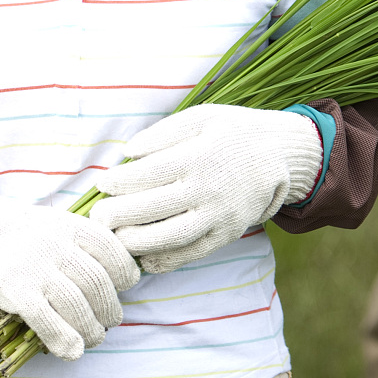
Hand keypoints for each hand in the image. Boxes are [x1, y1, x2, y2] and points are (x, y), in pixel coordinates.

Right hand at [0, 183, 140, 360]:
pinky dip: (64, 340)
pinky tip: (72, 350)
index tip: (124, 286)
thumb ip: (76, 240)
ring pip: (77, 305)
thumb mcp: (49, 221)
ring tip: (94, 337)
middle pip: (98, 283)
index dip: (124, 272)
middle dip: (110, 307)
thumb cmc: (11, 229)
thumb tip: (108, 269)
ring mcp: (35, 269)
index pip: (111, 250)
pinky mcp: (16, 291)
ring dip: (92, 328)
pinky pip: (48, 321)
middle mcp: (56, 245)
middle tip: (111, 319)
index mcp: (68, 225)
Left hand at [88, 104, 323, 273]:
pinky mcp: (226, 235)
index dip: (119, 182)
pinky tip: (143, 258)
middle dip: (118, 215)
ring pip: (169, 237)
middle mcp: (207, 189)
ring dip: (135, 241)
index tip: (103, 184)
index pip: (147, 174)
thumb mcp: (202, 116)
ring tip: (114, 238)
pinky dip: (164, 261)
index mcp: (198, 156)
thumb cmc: (233, 131)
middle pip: (153, 208)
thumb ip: (163, 133)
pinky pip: (192, 254)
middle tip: (98, 217)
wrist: (279, 155)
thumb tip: (128, 153)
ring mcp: (218, 216)